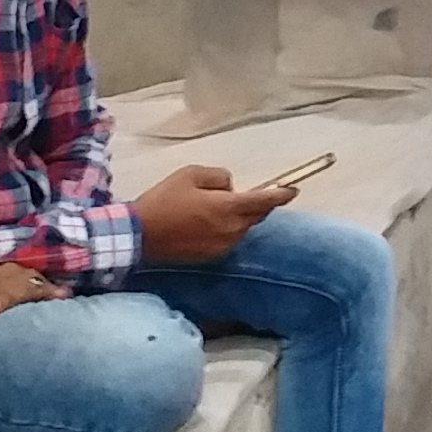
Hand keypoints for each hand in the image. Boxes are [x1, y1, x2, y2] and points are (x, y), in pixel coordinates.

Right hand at [132, 162, 295, 265]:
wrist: (138, 236)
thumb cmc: (164, 201)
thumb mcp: (191, 175)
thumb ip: (219, 177)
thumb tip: (230, 188)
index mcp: (229, 208)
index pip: (265, 201)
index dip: (281, 194)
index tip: (293, 190)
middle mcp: (231, 230)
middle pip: (255, 215)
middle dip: (253, 203)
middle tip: (234, 194)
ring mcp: (222, 247)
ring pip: (241, 227)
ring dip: (237, 217)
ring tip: (209, 208)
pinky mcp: (211, 257)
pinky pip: (228, 239)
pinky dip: (225, 229)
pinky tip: (203, 223)